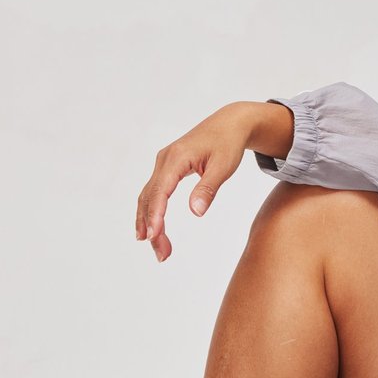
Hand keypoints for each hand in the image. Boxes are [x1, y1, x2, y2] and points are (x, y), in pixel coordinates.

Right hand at [136, 103, 264, 261]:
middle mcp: (164, 160)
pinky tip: (152, 231)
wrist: (229, 123)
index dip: (155, 214)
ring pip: (148, 197)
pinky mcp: (166, 168)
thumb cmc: (228, 144)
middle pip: (150, 198)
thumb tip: (196, 213)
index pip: (160, 190)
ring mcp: (163, 164)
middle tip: (162, 254)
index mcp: (177, 158)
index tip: (154, 236)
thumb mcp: (223, 167)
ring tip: (159, 250)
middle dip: (152, 227)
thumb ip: (208, 189)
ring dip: (150, 223)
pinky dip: (152, 212)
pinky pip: (154, 192)